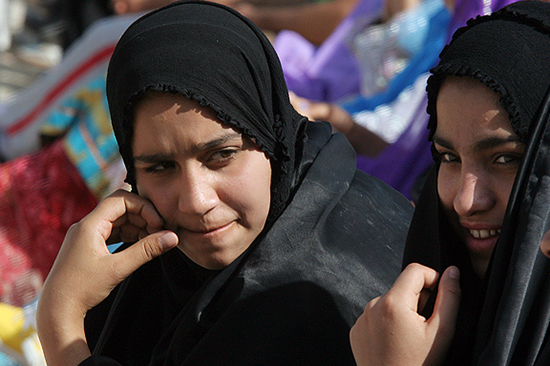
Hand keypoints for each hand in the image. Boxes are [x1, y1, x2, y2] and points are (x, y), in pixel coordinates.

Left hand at [36, 189, 178, 365]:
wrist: (56, 310)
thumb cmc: (82, 290)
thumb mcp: (118, 268)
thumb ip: (146, 250)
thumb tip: (172, 237)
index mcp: (89, 225)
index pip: (122, 199)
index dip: (144, 207)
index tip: (158, 224)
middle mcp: (86, 226)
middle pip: (121, 208)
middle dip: (143, 217)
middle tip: (159, 233)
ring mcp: (86, 235)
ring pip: (118, 220)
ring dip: (137, 227)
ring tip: (152, 241)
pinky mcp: (88, 246)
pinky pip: (112, 232)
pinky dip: (128, 236)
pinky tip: (140, 246)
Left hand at [349, 263, 460, 365]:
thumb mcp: (441, 333)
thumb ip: (450, 298)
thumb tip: (452, 272)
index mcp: (393, 303)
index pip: (415, 270)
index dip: (433, 279)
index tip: (439, 298)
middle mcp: (372, 305)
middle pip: (402, 287)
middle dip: (417, 300)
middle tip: (424, 326)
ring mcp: (361, 318)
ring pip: (389, 301)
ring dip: (402, 312)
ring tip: (409, 338)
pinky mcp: (356, 329)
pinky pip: (376, 315)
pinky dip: (387, 323)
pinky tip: (395, 342)